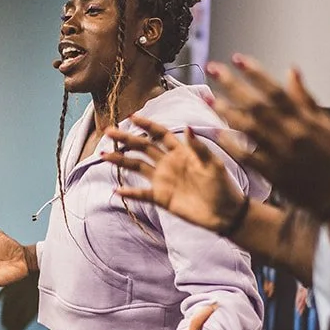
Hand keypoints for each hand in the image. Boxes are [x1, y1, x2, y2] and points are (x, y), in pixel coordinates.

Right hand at [111, 118, 246, 233]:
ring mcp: (164, 180)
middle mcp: (168, 163)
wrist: (226, 212)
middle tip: (109, 132)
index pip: (160, 133)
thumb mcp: (213, 164)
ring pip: (137, 167)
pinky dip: (130, 193)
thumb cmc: (223, 185)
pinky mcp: (163, 198)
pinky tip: (117, 191)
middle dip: (126, 139)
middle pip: (143, 147)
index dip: (146, 124)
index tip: (132, 116)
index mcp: (181, 151)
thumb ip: (199, 147)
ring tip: (104, 155)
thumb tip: (187, 127)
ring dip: (121, 160)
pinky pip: (143, 194)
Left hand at [205, 56, 329, 217]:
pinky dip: (232, 144)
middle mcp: (291, 135)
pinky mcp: (272, 173)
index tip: (237, 59)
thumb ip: (306, 97)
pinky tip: (216, 131)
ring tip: (210, 97)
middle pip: (257, 105)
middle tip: (214, 68)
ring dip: (227, 112)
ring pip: (249, 129)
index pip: (276, 91)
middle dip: (233, 85)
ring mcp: (280, 155)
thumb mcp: (326, 123)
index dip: (256, 73)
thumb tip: (291, 70)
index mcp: (304, 120)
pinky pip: (247, 156)